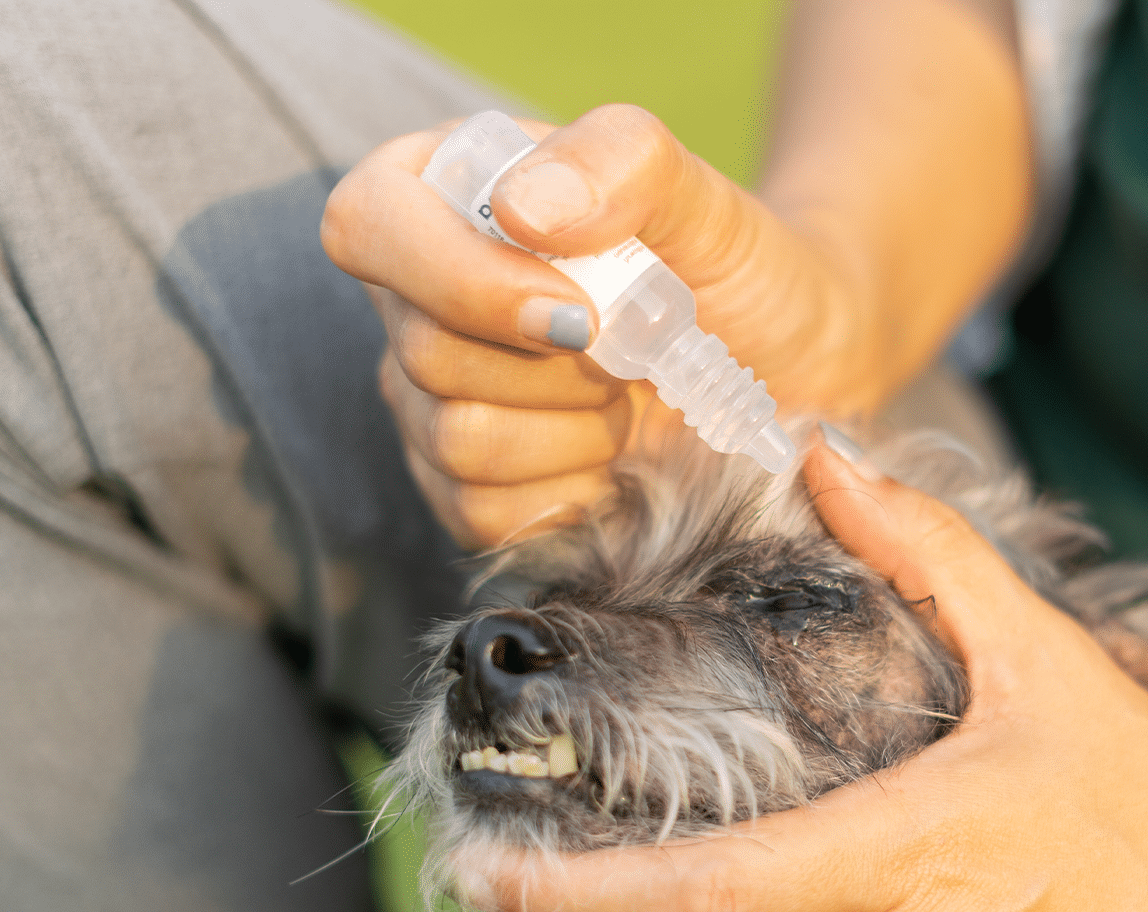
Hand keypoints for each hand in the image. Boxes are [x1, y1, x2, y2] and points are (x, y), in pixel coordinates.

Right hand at [321, 107, 872, 547]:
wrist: (781, 373)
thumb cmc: (731, 269)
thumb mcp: (699, 194)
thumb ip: (621, 161)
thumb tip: (523, 210)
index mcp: (437, 194)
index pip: (367, 227)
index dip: (463, 280)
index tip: (582, 311)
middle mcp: (412, 301)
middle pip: (424, 353)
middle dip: (558, 367)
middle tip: (631, 349)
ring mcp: (427, 405)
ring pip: (457, 442)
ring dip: (575, 429)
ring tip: (625, 395)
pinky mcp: (463, 494)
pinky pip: (483, 513)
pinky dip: (572, 489)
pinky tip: (612, 452)